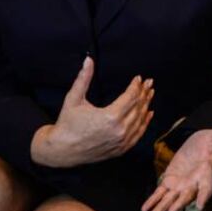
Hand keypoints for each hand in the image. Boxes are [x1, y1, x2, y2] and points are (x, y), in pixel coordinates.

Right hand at [30, 57, 154, 166]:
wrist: (61, 150)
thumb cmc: (67, 124)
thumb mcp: (74, 99)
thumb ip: (83, 79)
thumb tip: (88, 60)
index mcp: (110, 117)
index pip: (130, 97)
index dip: (136, 86)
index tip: (139, 78)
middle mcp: (119, 130)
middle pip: (138, 107)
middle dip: (144, 93)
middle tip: (149, 82)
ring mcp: (121, 141)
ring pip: (140, 120)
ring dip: (146, 105)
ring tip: (150, 94)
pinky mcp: (121, 149)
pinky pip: (138, 135)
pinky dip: (145, 123)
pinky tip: (148, 113)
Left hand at [142, 127, 211, 210]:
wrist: (197, 143)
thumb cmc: (208, 141)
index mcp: (205, 173)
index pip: (207, 186)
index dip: (204, 195)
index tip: (201, 205)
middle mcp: (193, 183)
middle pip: (186, 196)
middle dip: (179, 204)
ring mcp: (180, 184)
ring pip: (170, 198)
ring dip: (161, 208)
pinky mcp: (169, 181)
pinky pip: (160, 193)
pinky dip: (152, 201)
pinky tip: (144, 210)